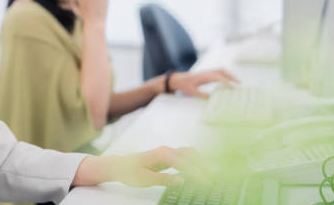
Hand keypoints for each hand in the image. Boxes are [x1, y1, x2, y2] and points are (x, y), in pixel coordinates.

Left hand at [73, 146, 208, 187]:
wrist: (118, 165)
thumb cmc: (129, 172)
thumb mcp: (145, 179)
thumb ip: (164, 179)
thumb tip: (181, 179)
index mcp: (161, 154)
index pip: (184, 163)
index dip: (197, 173)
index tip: (206, 182)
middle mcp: (166, 151)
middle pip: (191, 156)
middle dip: (204, 166)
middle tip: (215, 179)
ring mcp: (167, 153)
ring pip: (189, 155)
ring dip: (201, 163)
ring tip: (212, 174)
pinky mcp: (166, 157)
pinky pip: (184, 158)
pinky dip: (194, 164)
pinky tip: (200, 172)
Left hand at [168, 69, 239, 98]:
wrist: (178, 79)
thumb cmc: (184, 85)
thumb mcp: (192, 92)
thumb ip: (202, 94)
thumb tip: (212, 98)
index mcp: (204, 76)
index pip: (218, 77)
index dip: (226, 82)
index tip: (233, 88)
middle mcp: (207, 72)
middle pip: (222, 70)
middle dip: (231, 76)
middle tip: (239, 83)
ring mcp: (207, 72)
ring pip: (221, 71)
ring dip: (230, 75)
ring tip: (237, 83)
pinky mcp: (208, 74)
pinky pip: (219, 73)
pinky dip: (226, 76)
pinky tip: (229, 83)